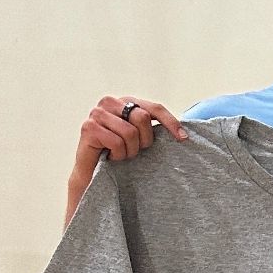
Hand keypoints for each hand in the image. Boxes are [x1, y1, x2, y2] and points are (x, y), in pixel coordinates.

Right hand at [72, 96, 187, 183]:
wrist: (92, 172)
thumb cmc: (118, 153)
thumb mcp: (139, 136)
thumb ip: (151, 126)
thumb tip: (183, 132)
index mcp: (125, 100)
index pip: (154, 107)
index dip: (170, 122)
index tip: (183, 139)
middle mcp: (109, 102)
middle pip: (142, 118)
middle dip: (143, 141)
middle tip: (134, 150)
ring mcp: (97, 113)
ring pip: (130, 132)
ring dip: (129, 150)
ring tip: (121, 154)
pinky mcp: (88, 127)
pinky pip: (116, 142)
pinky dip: (117, 154)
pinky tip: (110, 156)